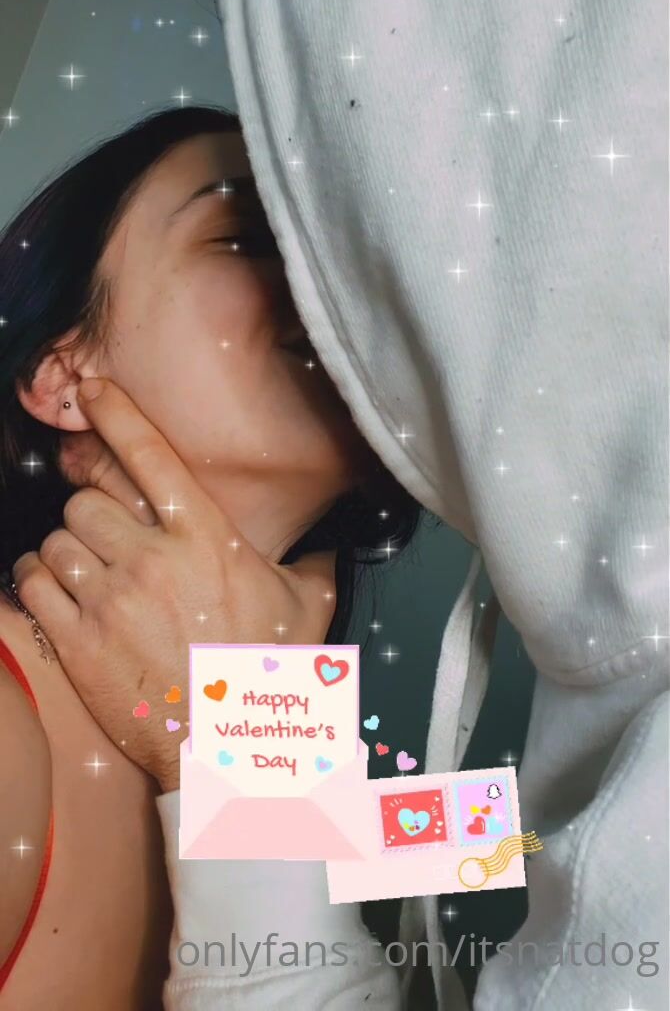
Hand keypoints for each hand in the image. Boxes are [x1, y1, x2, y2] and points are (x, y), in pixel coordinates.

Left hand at [13, 379, 335, 791]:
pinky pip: (32, 583)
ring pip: (57, 538)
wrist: (230, 750)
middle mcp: (154, 560)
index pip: (151, 457)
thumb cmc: (270, 676)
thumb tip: (330, 542)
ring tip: (84, 568)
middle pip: (88, 500)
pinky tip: (56, 588)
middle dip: (92, 513)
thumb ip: (313, 561)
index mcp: (208, 539)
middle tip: (107, 537)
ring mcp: (111, 600)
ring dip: (65, 549)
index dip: (117, 414)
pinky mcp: (77, 640)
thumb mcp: (308, 606)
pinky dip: (36, 578)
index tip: (92, 391)